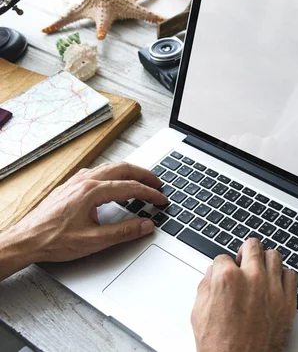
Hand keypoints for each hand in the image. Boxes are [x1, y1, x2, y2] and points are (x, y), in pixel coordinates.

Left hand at [7, 162, 166, 264]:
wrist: (24, 241)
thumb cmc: (52, 241)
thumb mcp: (93, 241)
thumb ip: (124, 232)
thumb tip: (146, 225)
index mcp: (91, 192)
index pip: (130, 187)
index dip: (150, 194)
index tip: (161, 199)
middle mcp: (84, 182)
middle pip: (122, 169)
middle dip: (144, 175)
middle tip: (158, 184)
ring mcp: (76, 182)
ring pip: (110, 168)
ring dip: (129, 172)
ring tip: (142, 181)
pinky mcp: (70, 186)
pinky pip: (98, 172)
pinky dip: (114, 174)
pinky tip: (115, 183)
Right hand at [192, 239, 297, 351]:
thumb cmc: (220, 346)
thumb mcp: (199, 314)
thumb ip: (205, 287)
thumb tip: (211, 274)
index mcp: (227, 279)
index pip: (224, 256)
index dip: (222, 266)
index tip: (224, 272)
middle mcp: (251, 278)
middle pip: (252, 245)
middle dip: (245, 252)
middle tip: (244, 261)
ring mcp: (272, 288)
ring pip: (274, 255)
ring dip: (265, 261)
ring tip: (261, 270)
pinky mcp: (288, 301)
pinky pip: (291, 275)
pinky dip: (283, 276)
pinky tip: (276, 283)